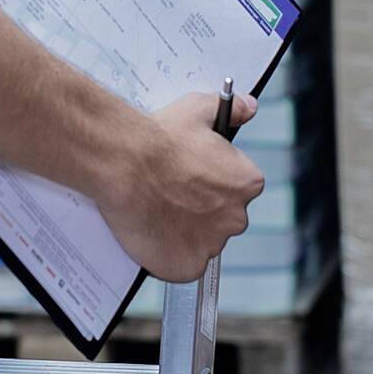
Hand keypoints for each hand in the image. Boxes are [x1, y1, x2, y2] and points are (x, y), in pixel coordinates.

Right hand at [98, 90, 263, 284]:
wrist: (123, 162)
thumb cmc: (160, 136)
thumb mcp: (200, 109)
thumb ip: (233, 108)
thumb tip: (249, 106)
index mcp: (247, 183)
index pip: (239, 188)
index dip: (214, 182)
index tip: (192, 178)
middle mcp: (237, 217)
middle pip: (223, 217)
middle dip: (203, 209)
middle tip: (172, 195)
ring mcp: (211, 245)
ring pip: (202, 241)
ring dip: (186, 232)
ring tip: (158, 212)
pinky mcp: (187, 266)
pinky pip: (184, 265)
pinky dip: (171, 255)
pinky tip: (155, 234)